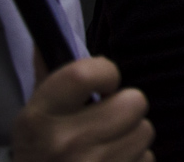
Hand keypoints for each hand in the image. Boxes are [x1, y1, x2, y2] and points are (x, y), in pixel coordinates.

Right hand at [13, 56, 153, 161]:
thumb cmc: (41, 151)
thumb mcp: (35, 115)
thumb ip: (48, 74)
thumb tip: (49, 33)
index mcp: (41, 117)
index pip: (86, 73)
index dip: (106, 72)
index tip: (104, 83)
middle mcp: (66, 143)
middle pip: (134, 101)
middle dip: (125, 108)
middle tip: (107, 119)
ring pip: (145, 130)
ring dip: (132, 136)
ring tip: (108, 146)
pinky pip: (147, 159)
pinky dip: (135, 161)